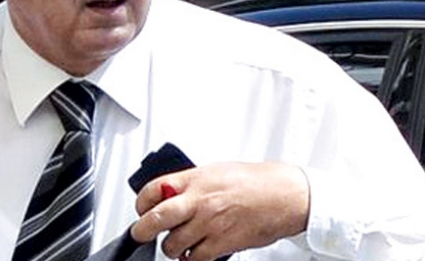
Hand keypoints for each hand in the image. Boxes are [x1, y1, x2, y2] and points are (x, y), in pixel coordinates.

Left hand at [130, 162, 309, 260]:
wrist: (283, 195)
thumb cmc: (253, 181)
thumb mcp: (214, 171)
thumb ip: (190, 184)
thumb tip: (169, 195)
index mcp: (194, 179)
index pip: (152, 191)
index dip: (141, 203)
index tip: (142, 210)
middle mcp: (199, 201)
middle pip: (156, 219)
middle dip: (143, 230)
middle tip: (142, 233)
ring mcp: (209, 223)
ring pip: (173, 245)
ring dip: (172, 247)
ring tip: (179, 242)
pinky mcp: (222, 243)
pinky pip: (195, 258)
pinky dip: (192, 258)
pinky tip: (196, 251)